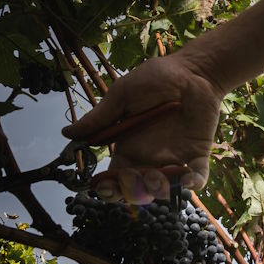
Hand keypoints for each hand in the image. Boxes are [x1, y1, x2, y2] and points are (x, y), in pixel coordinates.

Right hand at [62, 52, 225, 203]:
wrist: (191, 70)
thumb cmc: (155, 79)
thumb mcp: (122, 95)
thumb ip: (99, 118)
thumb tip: (66, 133)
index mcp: (128, 148)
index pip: (115, 178)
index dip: (109, 188)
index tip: (104, 187)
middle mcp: (149, 158)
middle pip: (138, 190)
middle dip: (133, 194)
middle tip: (134, 179)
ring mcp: (175, 159)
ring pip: (165, 189)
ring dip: (159, 190)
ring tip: (157, 177)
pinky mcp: (197, 155)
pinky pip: (197, 177)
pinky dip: (194, 184)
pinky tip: (189, 182)